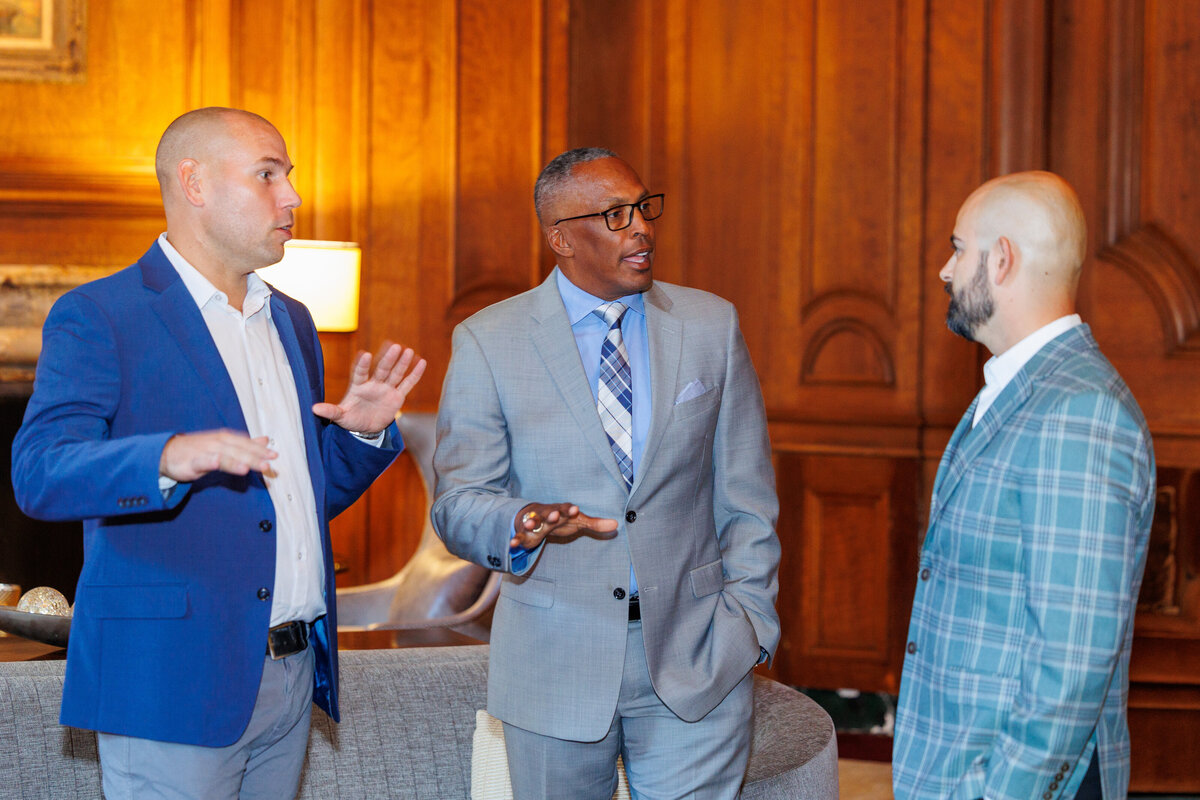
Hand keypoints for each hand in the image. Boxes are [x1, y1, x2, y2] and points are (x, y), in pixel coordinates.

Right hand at [159, 430, 276, 481]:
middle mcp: (217, 443)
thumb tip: (265, 440)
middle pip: (238, 451)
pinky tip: (216, 462)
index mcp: (226, 439)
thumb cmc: (199, 449)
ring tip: (247, 468)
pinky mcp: (191, 461)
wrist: (168, 452)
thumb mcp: (225, 445)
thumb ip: (245, 445)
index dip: (260, 450)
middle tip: (268, 464)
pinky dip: (208, 461)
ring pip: (222, 456)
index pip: (246, 444)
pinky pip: (201, 461)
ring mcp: (204, 451)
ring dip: (235, 461)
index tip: (274, 455)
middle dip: (253, 457)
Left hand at [312, 342, 426, 434]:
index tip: (366, 355)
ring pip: (395, 374)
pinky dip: (414, 374)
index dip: (363, 365)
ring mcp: (386, 389)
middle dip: (388, 359)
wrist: (365, 428)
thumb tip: (314, 409)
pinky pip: (407, 384)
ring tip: (408, 350)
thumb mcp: (340, 417)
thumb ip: (330, 411)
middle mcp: (373, 384)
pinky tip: (421, 363)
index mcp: (358, 386)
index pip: (361, 373)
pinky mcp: (397, 396)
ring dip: (402, 363)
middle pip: (382, 370)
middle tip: (394, 346)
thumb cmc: (351, 419)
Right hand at [511, 502, 618, 548]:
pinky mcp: (524, 534)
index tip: (575, 509)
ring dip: (531, 523)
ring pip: (532, 522)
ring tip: (531, 524)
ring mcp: (534, 524)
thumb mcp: (577, 521)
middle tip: (554, 515)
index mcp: (560, 511)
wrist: (535, 516)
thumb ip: (595, 524)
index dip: (569, 509)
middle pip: (548, 513)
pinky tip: (513, 544)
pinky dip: (516, 540)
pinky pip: (520, 536)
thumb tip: (617, 524)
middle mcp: (546, 515)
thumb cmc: (560, 519)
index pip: (565, 508)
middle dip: (551, 514)